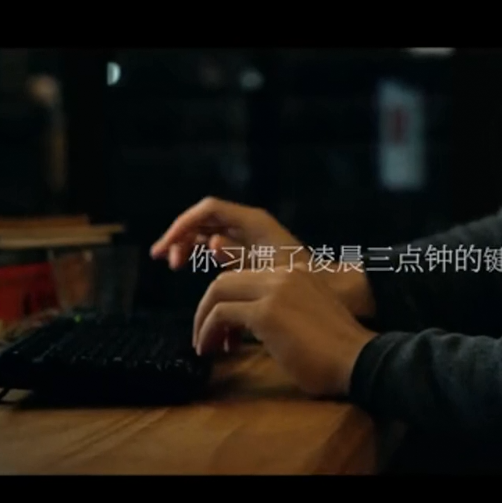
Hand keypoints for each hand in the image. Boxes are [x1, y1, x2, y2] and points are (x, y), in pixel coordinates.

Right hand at [151, 197, 374, 316]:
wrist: (335, 292)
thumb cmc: (306, 281)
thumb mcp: (270, 272)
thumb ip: (239, 257)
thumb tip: (211, 244)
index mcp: (255, 222)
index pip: (208, 210)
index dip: (183, 225)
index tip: (168, 248)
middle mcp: (251, 225)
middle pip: (205, 219)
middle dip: (182, 235)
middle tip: (166, 259)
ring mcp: (251, 238)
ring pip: (209, 233)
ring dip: (190, 246)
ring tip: (178, 265)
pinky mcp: (252, 255)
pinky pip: (220, 247)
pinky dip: (204, 257)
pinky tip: (195, 270)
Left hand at [194, 266, 377, 396]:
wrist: (359, 360)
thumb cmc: (337, 353)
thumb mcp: (305, 320)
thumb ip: (279, 313)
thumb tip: (246, 327)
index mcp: (294, 274)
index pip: (246, 277)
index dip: (227, 303)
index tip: (226, 333)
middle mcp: (283, 273)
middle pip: (226, 281)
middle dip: (207, 309)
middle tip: (206, 338)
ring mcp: (274, 290)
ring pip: (218, 292)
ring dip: (204, 321)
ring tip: (205, 347)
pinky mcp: (265, 312)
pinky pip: (221, 314)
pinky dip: (209, 332)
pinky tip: (213, 350)